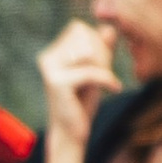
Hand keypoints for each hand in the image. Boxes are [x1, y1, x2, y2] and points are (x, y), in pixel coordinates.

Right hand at [38, 20, 122, 151]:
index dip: (96, 41)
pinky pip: (91, 71)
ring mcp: (50, 70)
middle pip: (84, 36)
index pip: (79, 28)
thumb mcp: (95, 70)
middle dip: (101, 53)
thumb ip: (102, 48)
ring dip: (103, 65)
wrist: (71, 134)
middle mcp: (47, 58)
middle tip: (105, 74)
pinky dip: (107, 79)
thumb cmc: (82, 102)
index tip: (101, 63)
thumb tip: (108, 28)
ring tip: (105, 81)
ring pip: (89, 52)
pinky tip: (114, 89)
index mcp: (51, 53)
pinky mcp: (58, 83)